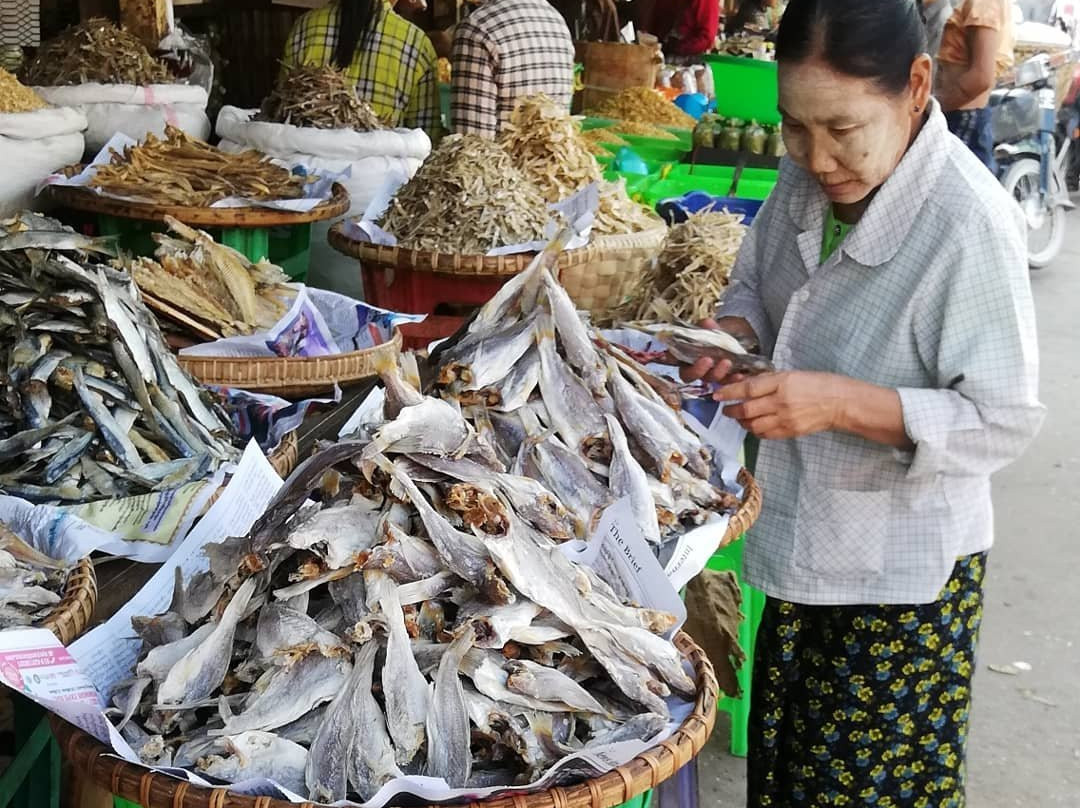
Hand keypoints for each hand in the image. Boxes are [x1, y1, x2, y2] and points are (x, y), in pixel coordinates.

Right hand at [678, 316, 757, 385]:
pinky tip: (740, 374)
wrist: (736, 338)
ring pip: (709, 379)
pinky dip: (733, 379)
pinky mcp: (724, 379)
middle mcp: (694, 368)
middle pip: (689, 375)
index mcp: (684, 354)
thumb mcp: (711, 328)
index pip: (674, 360)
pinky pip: (726, 382)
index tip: (680, 353)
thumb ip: (708, 327)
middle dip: (698, 370)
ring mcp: (709, 375)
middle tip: (708, 360)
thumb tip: (707, 323)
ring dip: (717, 372)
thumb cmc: (717, 334)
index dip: (673, 358)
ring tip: (727, 362)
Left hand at [714, 371, 849, 439]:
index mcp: (782, 383)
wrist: (840, 403)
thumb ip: (769, 381)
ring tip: (739, 417)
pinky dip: (755, 430)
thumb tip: (745, 384)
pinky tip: (754, 425)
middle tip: (725, 408)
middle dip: (731, 410)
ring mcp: (785, 419)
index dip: (729, 392)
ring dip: (742, 422)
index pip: (748, 389)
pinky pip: (765, 434)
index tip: (717, 394)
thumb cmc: (818, 384)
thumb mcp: (792, 374)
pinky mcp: (790, 432)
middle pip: (747, 410)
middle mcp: (781, 402)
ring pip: (753, 425)